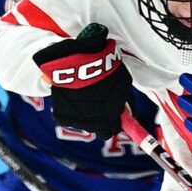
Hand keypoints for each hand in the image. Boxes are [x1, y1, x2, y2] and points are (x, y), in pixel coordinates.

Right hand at [33, 23, 131, 138]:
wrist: (77, 60)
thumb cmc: (102, 68)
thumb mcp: (123, 82)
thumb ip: (127, 101)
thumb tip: (129, 113)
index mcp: (112, 118)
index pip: (114, 130)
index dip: (114, 123)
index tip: (113, 117)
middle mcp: (96, 124)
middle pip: (100, 131)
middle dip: (101, 120)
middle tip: (98, 104)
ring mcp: (78, 121)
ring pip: (84, 124)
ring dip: (85, 114)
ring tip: (83, 94)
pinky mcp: (62, 117)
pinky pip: (67, 119)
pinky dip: (68, 111)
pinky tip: (71, 96)